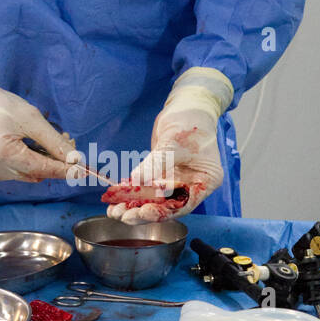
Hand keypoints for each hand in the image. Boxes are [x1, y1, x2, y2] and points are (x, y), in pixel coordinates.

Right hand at [0, 68, 72, 183]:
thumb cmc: (0, 106)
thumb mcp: (31, 119)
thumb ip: (53, 142)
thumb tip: (74, 160)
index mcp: (2, 153)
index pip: (41, 168)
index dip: (63, 170)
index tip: (82, 171)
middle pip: (35, 174)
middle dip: (53, 162)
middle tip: (64, 142)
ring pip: (26, 176)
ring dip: (39, 163)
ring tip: (40, 141)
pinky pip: (15, 174)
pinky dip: (25, 165)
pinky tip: (23, 148)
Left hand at [103, 70, 231, 223]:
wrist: (187, 105)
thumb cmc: (190, 120)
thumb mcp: (174, 141)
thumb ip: (157, 163)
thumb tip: (137, 181)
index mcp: (205, 180)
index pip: (183, 204)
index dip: (162, 211)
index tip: (141, 212)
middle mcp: (191, 184)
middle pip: (167, 206)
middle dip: (143, 212)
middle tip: (122, 215)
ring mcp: (176, 180)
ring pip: (154, 200)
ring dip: (134, 206)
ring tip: (114, 211)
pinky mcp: (161, 174)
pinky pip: (145, 188)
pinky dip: (132, 193)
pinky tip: (116, 199)